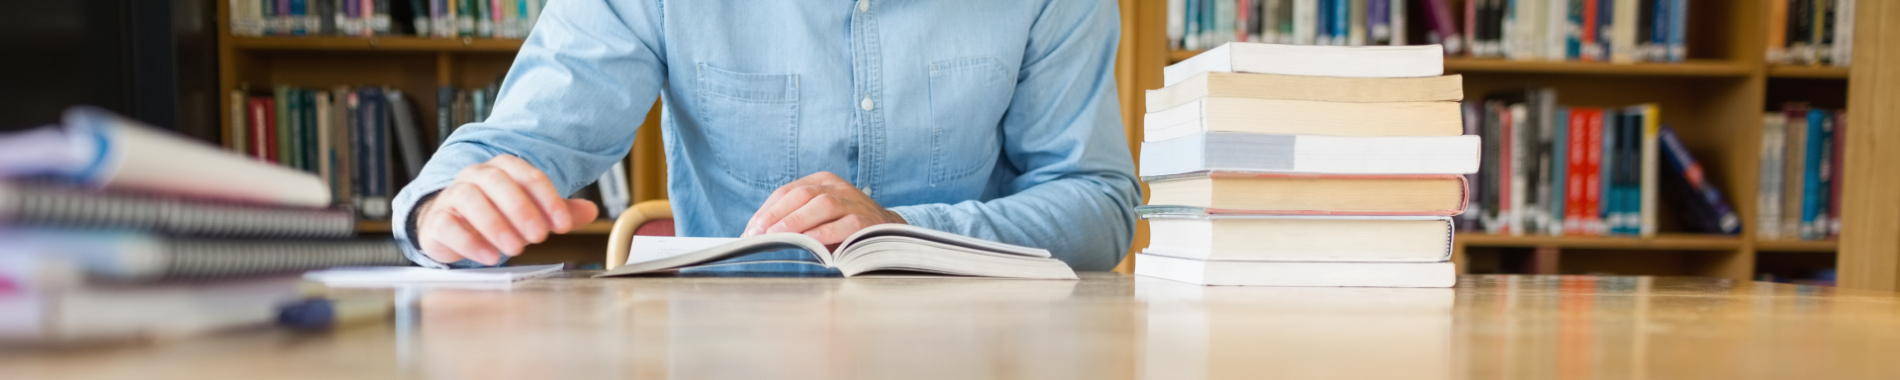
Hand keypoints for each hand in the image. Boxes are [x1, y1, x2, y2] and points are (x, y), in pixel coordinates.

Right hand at [416, 155, 599, 264]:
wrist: (451, 226)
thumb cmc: (496, 215)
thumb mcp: (531, 213)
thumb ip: (559, 211)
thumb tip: (591, 211)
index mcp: (503, 168)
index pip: (528, 174)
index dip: (548, 198)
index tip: (563, 225)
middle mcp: (476, 176)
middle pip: (497, 182)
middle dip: (522, 209)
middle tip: (539, 237)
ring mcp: (453, 195)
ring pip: (470, 199)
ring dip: (496, 225)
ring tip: (515, 249)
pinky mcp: (437, 220)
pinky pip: (448, 224)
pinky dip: (470, 241)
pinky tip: (490, 256)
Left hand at [744, 172, 905, 244]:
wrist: (887, 232)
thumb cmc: (842, 228)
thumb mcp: (818, 218)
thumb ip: (794, 221)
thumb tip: (756, 236)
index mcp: (821, 181)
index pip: (787, 192)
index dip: (766, 211)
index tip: (749, 232)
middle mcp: (837, 187)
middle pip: (801, 195)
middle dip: (776, 216)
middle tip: (757, 236)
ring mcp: (854, 202)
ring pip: (822, 205)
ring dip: (796, 222)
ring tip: (776, 237)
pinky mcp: (867, 220)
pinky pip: (844, 224)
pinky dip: (824, 233)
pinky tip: (808, 243)